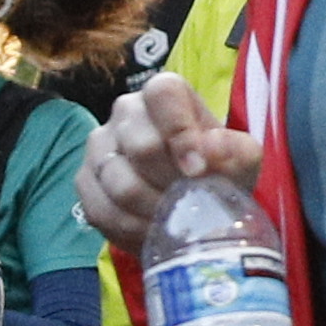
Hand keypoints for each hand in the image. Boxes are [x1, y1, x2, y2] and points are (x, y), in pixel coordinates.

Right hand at [82, 76, 254, 258]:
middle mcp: (127, 110)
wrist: (190, 202)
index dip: (180, 132)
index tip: (198, 170)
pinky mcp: (85, 179)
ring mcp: (100, 144)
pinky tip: (150, 231)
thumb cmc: (217, 171)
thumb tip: (212, 146)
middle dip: (170, 183)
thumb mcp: (240, 161)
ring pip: (119, 182)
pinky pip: (101, 208)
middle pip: (141, 146)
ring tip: (172, 220)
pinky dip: (130, 228)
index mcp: (165, 94)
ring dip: (151, 210)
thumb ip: (236, 151)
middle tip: (188, 202)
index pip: (162, 94)